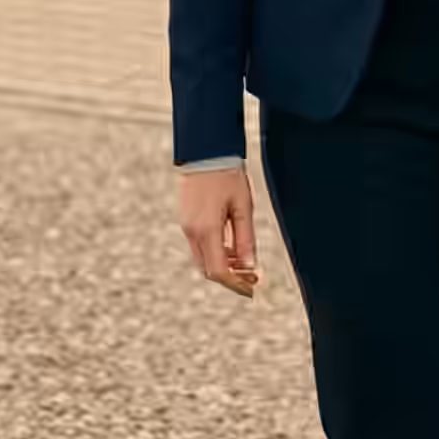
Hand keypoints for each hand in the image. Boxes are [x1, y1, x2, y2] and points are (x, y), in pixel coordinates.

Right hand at [177, 167, 260, 297]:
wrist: (205, 151)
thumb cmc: (227, 175)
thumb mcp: (243, 206)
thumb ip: (245, 238)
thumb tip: (250, 266)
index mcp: (207, 229)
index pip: (218, 272)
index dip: (235, 284)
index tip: (252, 287)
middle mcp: (192, 231)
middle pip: (208, 270)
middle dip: (230, 278)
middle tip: (251, 278)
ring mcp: (186, 225)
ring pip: (203, 259)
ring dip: (222, 266)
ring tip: (244, 262)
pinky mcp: (186, 219)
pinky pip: (199, 246)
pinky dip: (215, 253)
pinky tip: (231, 246)